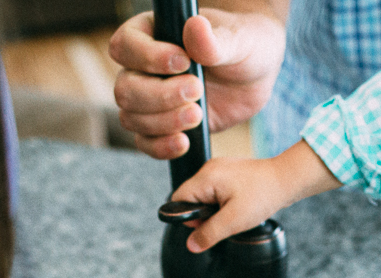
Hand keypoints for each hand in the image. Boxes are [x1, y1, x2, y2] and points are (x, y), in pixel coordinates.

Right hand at [110, 10, 286, 158]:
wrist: (255, 76)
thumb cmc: (245, 44)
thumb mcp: (238, 38)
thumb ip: (215, 40)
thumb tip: (195, 27)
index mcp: (150, 33)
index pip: (125, 45)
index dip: (148, 57)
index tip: (184, 62)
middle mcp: (141, 67)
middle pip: (125, 89)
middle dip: (159, 96)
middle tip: (197, 90)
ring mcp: (149, 99)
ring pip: (131, 118)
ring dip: (163, 122)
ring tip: (198, 115)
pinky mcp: (162, 126)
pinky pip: (145, 142)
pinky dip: (161, 147)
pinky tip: (185, 143)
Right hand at [171, 139, 339, 251]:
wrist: (287, 179)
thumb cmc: (263, 195)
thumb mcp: (234, 221)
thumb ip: (209, 233)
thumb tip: (191, 245)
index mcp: (206, 177)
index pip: (178, 199)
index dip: (187, 217)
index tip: (206, 224)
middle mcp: (209, 169)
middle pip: (190, 197)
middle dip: (203, 214)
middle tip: (224, 219)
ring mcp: (219, 169)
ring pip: (204, 195)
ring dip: (214, 209)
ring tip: (234, 211)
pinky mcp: (229, 173)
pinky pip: (216, 191)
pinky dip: (223, 202)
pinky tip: (238, 205)